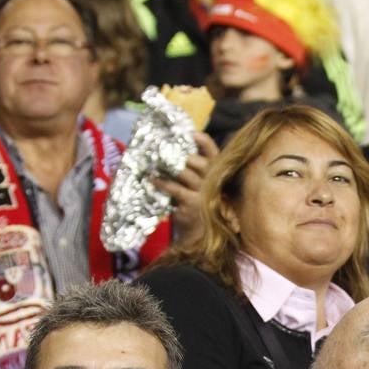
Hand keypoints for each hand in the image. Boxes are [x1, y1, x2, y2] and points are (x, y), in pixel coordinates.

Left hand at [156, 132, 218, 250]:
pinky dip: (162, 183)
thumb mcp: (198, 186)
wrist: (198, 236)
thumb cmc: (195, 206)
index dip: (204, 141)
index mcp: (217, 174)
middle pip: (199, 162)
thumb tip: (170, 151)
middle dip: (182, 155)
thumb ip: (192, 171)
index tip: (190, 132)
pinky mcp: (192, 204)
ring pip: (187, 173)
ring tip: (155, 161)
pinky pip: (175, 189)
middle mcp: (214, 183)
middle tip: (164, 148)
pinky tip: (152, 179)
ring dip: (169, 166)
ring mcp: (205, 194)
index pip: (214, 153)